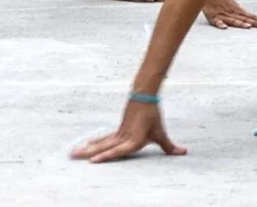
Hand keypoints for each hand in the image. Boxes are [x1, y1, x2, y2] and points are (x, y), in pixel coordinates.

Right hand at [71, 102, 186, 162]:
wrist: (144, 96)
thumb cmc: (153, 116)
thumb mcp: (161, 133)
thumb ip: (169, 146)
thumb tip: (183, 152)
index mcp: (133, 140)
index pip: (117, 151)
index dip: (105, 156)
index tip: (93, 161)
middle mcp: (123, 137)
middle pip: (103, 146)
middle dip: (87, 153)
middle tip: (72, 156)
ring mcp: (119, 132)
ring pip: (101, 142)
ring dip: (87, 148)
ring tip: (74, 152)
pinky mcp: (118, 129)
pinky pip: (104, 138)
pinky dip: (95, 142)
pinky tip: (87, 143)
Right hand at [203, 0, 256, 29]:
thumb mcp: (232, 4)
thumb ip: (240, 12)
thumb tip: (253, 19)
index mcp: (237, 10)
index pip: (250, 16)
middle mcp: (231, 12)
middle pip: (244, 18)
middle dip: (253, 22)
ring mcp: (222, 14)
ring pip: (232, 20)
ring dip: (240, 23)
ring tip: (247, 26)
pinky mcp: (212, 16)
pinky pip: (216, 21)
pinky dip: (220, 24)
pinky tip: (224, 27)